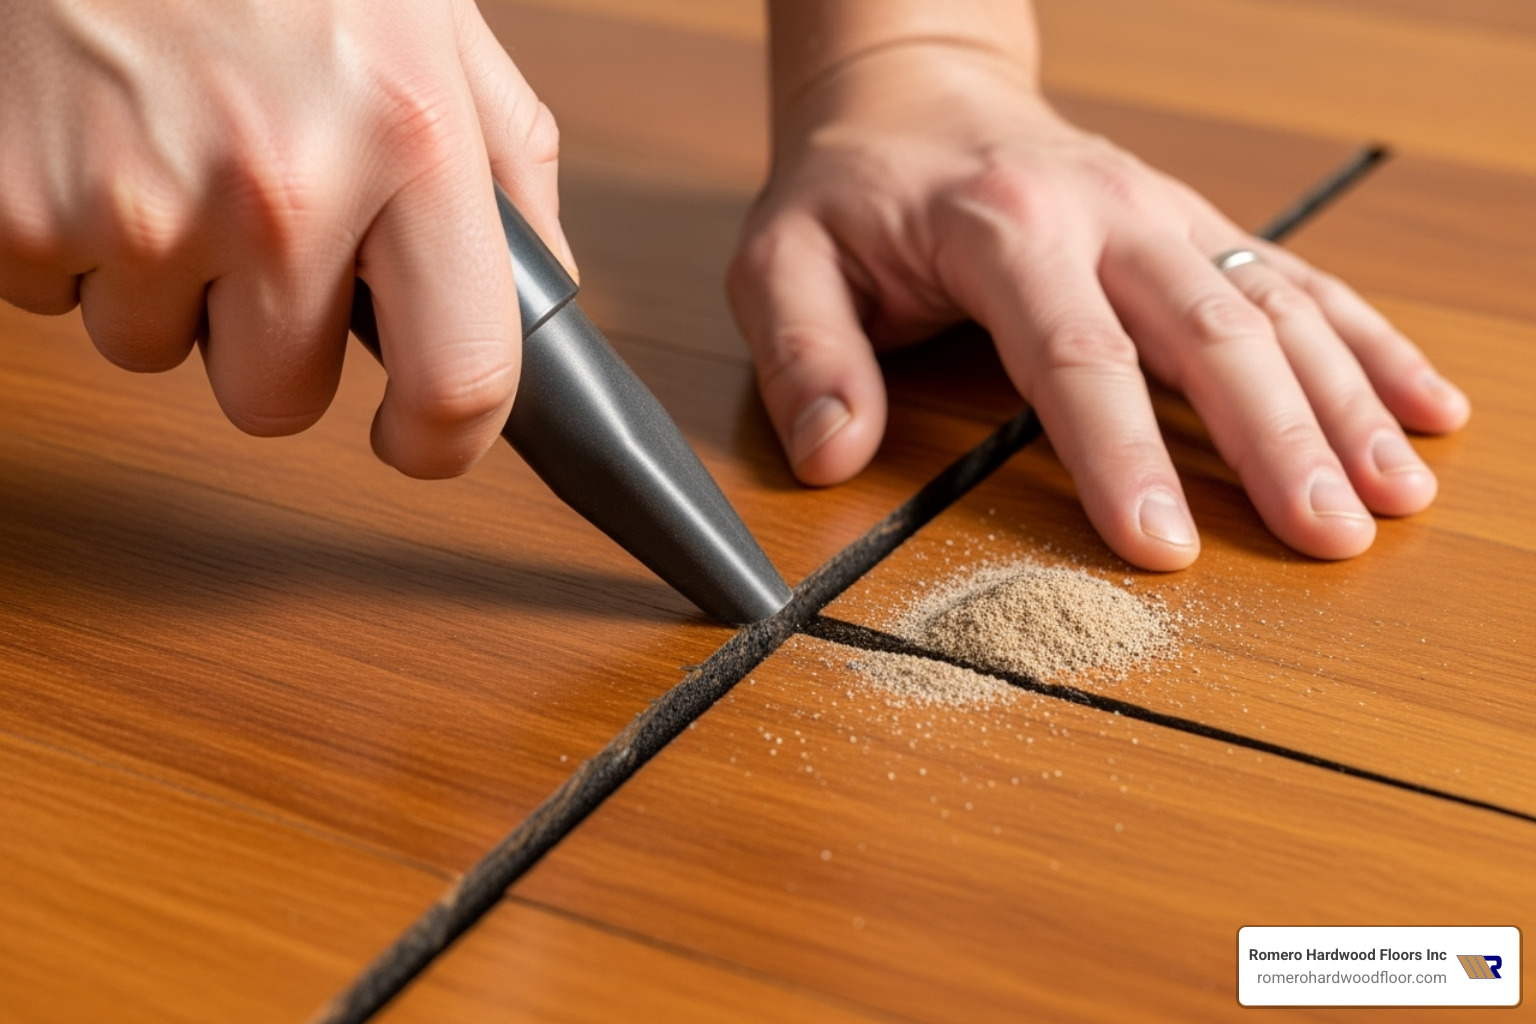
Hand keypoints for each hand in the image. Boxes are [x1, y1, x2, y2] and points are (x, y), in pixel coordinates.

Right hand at [0, 0, 571, 476]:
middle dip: (274, 338)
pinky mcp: (12, 210)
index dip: (443, 442)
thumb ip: (504, 159)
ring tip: (172, 148)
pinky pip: (56, 298)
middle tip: (259, 224)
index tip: (420, 439)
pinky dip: (75, 240)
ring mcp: (136, 206)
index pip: (460, 380)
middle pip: (279, 399)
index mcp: (409, 135)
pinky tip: (97, 139)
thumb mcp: (429, 19)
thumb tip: (541, 286)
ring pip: (157, 351)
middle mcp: (280, 185)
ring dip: (170, 282)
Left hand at [728, 42, 1468, 569]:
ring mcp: (1164, 214)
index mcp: (1001, 226)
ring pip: (1274, 304)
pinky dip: (1368, 343)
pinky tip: (1424, 406)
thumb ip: (803, 354)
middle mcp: (1104, 212)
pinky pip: (1296, 280)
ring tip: (1397, 490)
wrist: (914, 97)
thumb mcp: (780, 261)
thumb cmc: (848, 193)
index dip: (1120, 451)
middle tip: (1328, 536)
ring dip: (1344, 399)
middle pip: (1207, 329)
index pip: (1072, 351)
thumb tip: (833, 455)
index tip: (1163, 545)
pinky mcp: (1196, 226)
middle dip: (1275, 438)